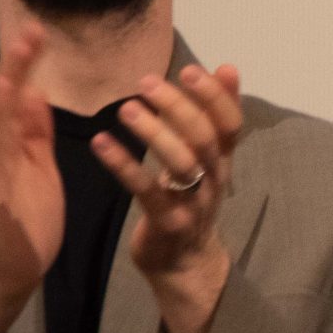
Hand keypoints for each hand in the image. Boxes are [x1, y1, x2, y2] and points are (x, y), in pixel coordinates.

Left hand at [93, 64, 242, 282]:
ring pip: (182, 164)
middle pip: (205, 139)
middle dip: (179, 107)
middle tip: (146, 83)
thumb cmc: (191, 201)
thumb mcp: (208, 158)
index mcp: (223, 160)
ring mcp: (193, 203)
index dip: (216, 97)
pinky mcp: (167, 222)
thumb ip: (214, 116)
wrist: (185, 264)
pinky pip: (147, 191)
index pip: (231, 124)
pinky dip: (124, 165)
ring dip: (155, 133)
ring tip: (126, 109)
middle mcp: (214, 179)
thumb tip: (227, 67)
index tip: (191, 70)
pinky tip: (102, 143)